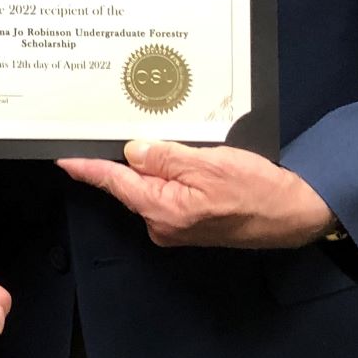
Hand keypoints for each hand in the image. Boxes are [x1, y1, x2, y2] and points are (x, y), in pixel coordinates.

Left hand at [59, 141, 337, 249]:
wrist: (293, 214)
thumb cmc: (256, 191)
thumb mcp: (208, 164)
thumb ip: (165, 157)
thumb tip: (132, 151)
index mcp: (162, 209)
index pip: (115, 183)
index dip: (88, 169)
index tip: (64, 160)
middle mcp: (163, 223)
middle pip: (131, 183)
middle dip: (132, 157)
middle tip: (142, 132)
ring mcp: (176, 226)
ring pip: (152, 186)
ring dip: (158, 164)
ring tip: (182, 147)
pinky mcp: (190, 222)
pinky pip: (169, 192)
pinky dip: (172, 175)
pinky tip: (190, 161)